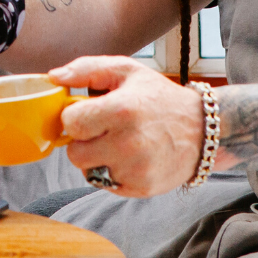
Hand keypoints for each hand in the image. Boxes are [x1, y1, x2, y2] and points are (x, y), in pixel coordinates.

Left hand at [50, 56, 204, 197]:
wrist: (203, 129)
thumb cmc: (159, 97)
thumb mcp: (126, 70)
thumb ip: (86, 69)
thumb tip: (53, 77)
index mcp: (121, 110)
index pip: (70, 123)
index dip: (75, 117)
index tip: (89, 113)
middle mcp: (128, 143)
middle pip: (74, 153)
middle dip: (83, 140)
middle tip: (103, 130)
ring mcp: (135, 169)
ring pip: (88, 171)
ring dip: (96, 158)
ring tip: (118, 143)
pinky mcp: (141, 188)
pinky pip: (106, 184)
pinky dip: (112, 172)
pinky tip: (130, 157)